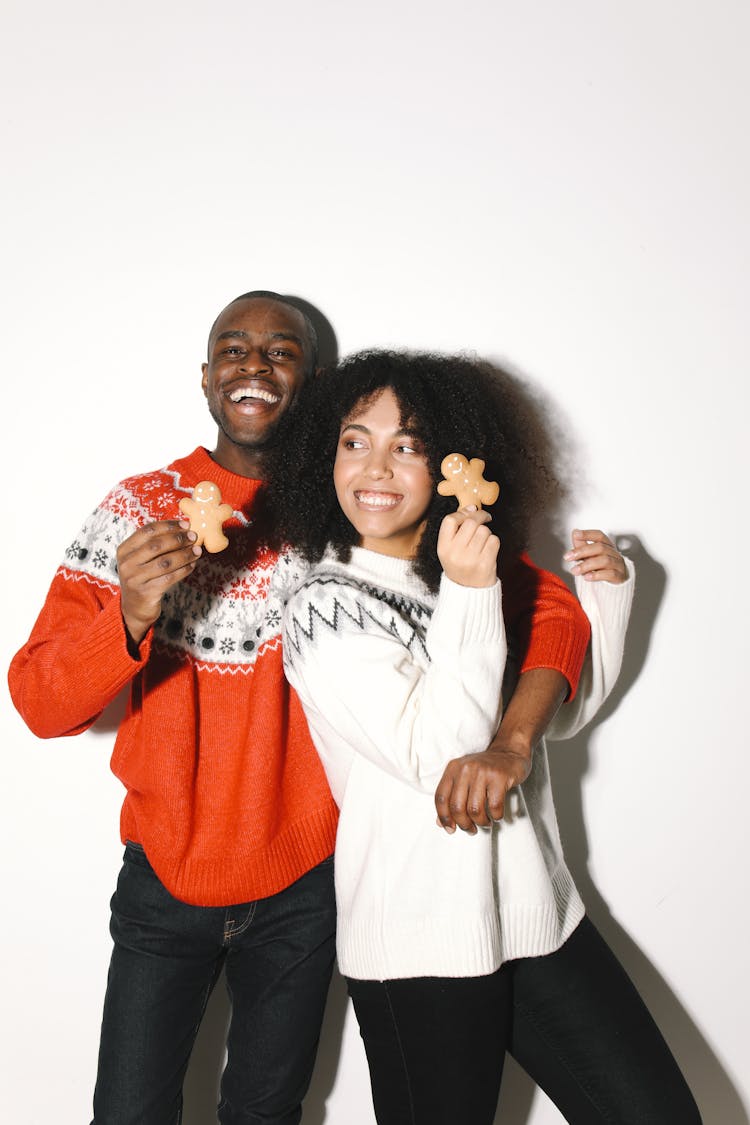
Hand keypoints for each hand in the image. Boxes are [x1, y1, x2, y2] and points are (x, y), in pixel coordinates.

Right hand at [117, 520, 201, 644]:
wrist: (135, 608)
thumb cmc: (143, 578)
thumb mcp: (142, 559)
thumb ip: (156, 544)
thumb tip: (184, 529)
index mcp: (124, 550)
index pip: (147, 531)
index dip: (168, 526)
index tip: (185, 524)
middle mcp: (126, 563)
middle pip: (156, 545)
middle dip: (178, 539)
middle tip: (194, 537)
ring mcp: (134, 579)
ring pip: (165, 562)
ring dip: (184, 554)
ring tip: (197, 551)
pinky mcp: (146, 592)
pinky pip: (170, 578)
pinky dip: (184, 570)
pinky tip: (192, 565)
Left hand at [434, 745, 530, 833]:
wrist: (509, 752)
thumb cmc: (485, 770)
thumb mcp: (464, 778)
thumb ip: (451, 798)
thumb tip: (441, 823)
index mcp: (453, 768)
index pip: (440, 797)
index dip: (444, 817)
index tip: (450, 829)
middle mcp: (465, 768)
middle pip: (457, 806)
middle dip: (464, 824)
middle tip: (471, 829)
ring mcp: (483, 772)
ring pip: (475, 809)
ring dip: (480, 822)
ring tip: (485, 823)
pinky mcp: (500, 777)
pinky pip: (494, 806)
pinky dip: (495, 816)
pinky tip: (496, 815)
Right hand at [436, 507, 499, 587]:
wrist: (469, 591)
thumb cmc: (460, 564)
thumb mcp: (450, 548)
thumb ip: (457, 528)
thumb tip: (472, 507)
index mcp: (443, 548)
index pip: (450, 520)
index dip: (462, 513)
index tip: (471, 511)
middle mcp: (455, 553)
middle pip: (470, 522)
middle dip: (480, 517)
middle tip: (485, 518)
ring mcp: (470, 559)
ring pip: (484, 530)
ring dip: (486, 532)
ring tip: (482, 542)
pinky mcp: (485, 564)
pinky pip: (494, 541)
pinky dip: (493, 542)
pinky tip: (488, 550)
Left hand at [564, 529, 627, 583]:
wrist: (617, 581)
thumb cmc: (602, 566)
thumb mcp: (591, 555)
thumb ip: (582, 545)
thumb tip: (575, 532)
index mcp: (607, 545)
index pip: (599, 536)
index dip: (588, 534)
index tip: (576, 535)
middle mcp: (614, 553)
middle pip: (600, 547)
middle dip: (582, 551)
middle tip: (568, 557)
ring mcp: (618, 564)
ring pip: (605, 561)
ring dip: (587, 565)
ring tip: (575, 570)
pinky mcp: (619, 576)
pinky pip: (610, 574)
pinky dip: (597, 575)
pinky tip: (587, 577)